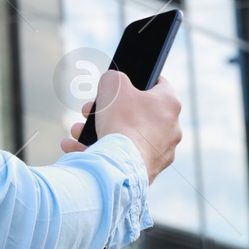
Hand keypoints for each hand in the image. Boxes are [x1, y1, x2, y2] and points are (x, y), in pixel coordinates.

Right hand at [59, 71, 181, 182]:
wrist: (120, 165)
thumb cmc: (122, 122)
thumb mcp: (113, 85)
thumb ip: (113, 78)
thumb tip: (111, 83)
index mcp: (169, 104)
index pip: (159, 83)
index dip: (139, 80)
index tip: (123, 83)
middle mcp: (171, 129)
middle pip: (137, 112)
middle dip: (109, 110)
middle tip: (91, 111)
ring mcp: (161, 152)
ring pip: (127, 136)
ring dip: (101, 132)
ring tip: (79, 132)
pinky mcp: (148, 170)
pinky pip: (123, 157)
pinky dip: (102, 152)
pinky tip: (77, 148)